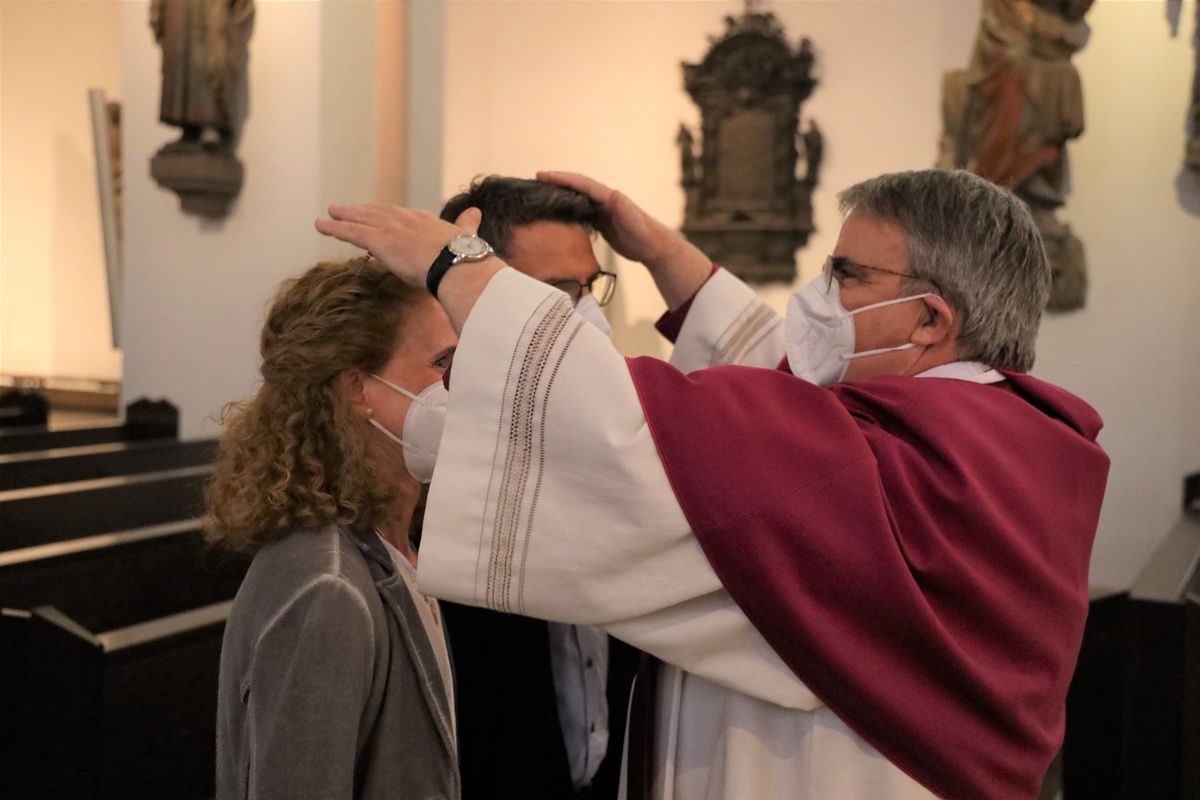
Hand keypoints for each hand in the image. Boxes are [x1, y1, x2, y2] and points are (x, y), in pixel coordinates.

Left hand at [315, 204, 482, 286]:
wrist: (458, 264)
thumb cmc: (465, 257)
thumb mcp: (466, 236)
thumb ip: (467, 224)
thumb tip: (476, 212)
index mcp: (425, 220)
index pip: (402, 216)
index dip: (389, 215)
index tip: (381, 214)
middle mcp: (406, 219)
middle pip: (378, 212)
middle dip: (362, 210)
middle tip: (347, 208)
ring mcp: (391, 229)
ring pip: (361, 219)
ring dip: (344, 215)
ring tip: (331, 213)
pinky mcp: (379, 241)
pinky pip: (351, 232)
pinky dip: (334, 228)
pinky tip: (321, 225)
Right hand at [535, 171, 683, 268]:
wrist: (654, 247)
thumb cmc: (646, 236)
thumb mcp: (635, 224)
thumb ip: (625, 209)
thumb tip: (613, 193)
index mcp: (608, 198)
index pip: (581, 183)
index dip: (562, 178)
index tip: (543, 175)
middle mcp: (603, 201)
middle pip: (575, 186)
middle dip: (556, 181)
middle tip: (535, 178)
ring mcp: (601, 210)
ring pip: (576, 198)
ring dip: (559, 193)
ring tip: (539, 192)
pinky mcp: (601, 222)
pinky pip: (580, 211)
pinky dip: (566, 208)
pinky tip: (556, 213)